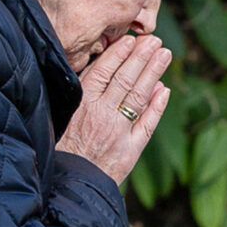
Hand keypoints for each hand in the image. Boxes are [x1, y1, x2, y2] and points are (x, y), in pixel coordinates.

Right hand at [56, 35, 171, 184]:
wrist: (68, 185)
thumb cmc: (61, 149)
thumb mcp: (63, 115)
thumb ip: (79, 93)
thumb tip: (97, 70)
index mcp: (82, 104)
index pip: (105, 71)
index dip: (120, 54)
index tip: (131, 40)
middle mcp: (102, 115)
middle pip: (126, 79)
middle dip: (142, 57)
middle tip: (155, 41)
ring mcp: (118, 133)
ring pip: (139, 97)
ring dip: (153, 73)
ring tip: (165, 55)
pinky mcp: (129, 151)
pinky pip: (147, 124)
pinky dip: (157, 106)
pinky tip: (164, 90)